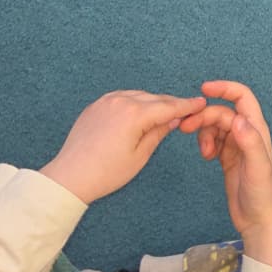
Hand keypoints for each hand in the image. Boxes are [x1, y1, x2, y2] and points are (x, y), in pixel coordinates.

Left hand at [43, 90, 203, 203]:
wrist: (71, 175)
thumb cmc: (106, 172)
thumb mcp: (140, 156)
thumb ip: (158, 133)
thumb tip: (172, 119)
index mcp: (134, 114)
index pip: (168, 107)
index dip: (186, 105)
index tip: (200, 102)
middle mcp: (121, 101)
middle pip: (154, 98)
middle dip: (170, 103)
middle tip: (186, 109)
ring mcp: (106, 101)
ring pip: (138, 96)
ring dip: (152, 102)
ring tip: (164, 113)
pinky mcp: (96, 105)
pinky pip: (121, 98)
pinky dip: (134, 102)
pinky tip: (139, 112)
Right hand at [179, 81, 271, 243]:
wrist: (258, 221)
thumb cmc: (263, 195)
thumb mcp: (258, 167)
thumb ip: (250, 142)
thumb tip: (237, 119)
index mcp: (257, 130)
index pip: (242, 97)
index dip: (224, 88)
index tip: (203, 89)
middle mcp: (247, 133)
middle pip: (221, 112)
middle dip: (204, 116)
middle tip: (186, 128)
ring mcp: (237, 145)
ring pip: (215, 126)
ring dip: (203, 133)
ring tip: (203, 152)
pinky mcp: (228, 157)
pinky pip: (212, 140)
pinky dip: (205, 143)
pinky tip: (206, 156)